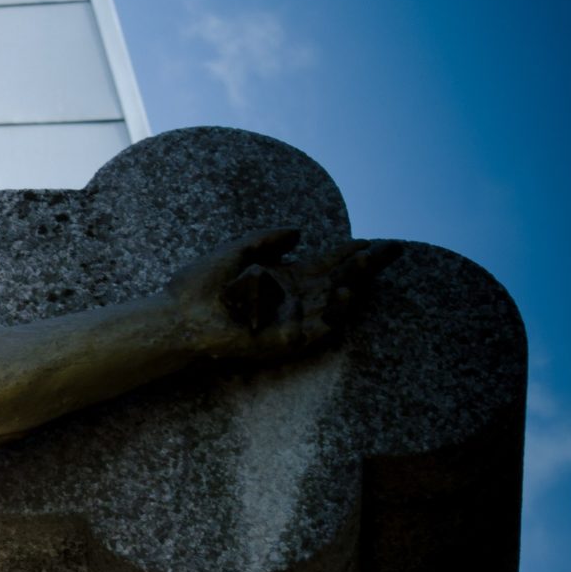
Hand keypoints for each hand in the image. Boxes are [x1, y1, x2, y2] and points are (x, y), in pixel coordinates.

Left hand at [166, 228, 399, 364]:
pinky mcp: (284, 340)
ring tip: (368, 266)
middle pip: (337, 279)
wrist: (178, 315)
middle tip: (393, 249)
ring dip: (352, 285)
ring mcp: (290, 319)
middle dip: (364, 265)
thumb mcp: (237, 251)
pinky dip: (333, 314)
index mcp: (283, 277)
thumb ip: (268, 240)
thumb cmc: (200, 285)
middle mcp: (292, 298)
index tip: (372, 240)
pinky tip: (346, 295)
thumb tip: (301, 231)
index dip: (349, 252)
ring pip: (332, 302)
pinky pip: (316, 329)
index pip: (325, 263)